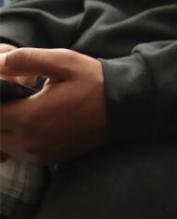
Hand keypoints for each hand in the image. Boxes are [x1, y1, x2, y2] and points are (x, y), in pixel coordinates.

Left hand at [0, 48, 106, 162]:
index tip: (2, 88)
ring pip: (3, 147)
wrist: (123, 107)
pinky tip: (28, 122)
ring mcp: (39, 154)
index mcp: (30, 116)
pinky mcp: (48, 159)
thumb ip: (26, 59)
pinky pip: (18, 154)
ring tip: (18, 109)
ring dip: (4, 130)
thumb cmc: (93, 82)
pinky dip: (15, 141)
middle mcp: (30, 142)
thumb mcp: (63, 61)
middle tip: (10, 97)